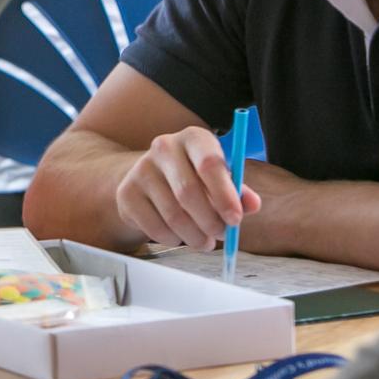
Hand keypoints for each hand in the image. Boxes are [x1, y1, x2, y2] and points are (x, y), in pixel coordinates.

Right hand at [114, 125, 260, 250]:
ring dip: (194, 236)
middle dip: (210, 222)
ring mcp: (141, 169)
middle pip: (189, 192)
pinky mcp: (127, 193)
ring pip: (173, 215)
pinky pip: (154, 227)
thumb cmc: (194, 177)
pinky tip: (180, 236)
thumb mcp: (218, 179)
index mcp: (193, 138)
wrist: (151, 179)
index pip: (209, 164)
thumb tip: (252, 204)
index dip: (225, 195)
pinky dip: (173, 239)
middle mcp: (163, 147)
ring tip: (205, 241)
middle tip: (222, 235)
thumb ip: (237, 192)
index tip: (235, 219)